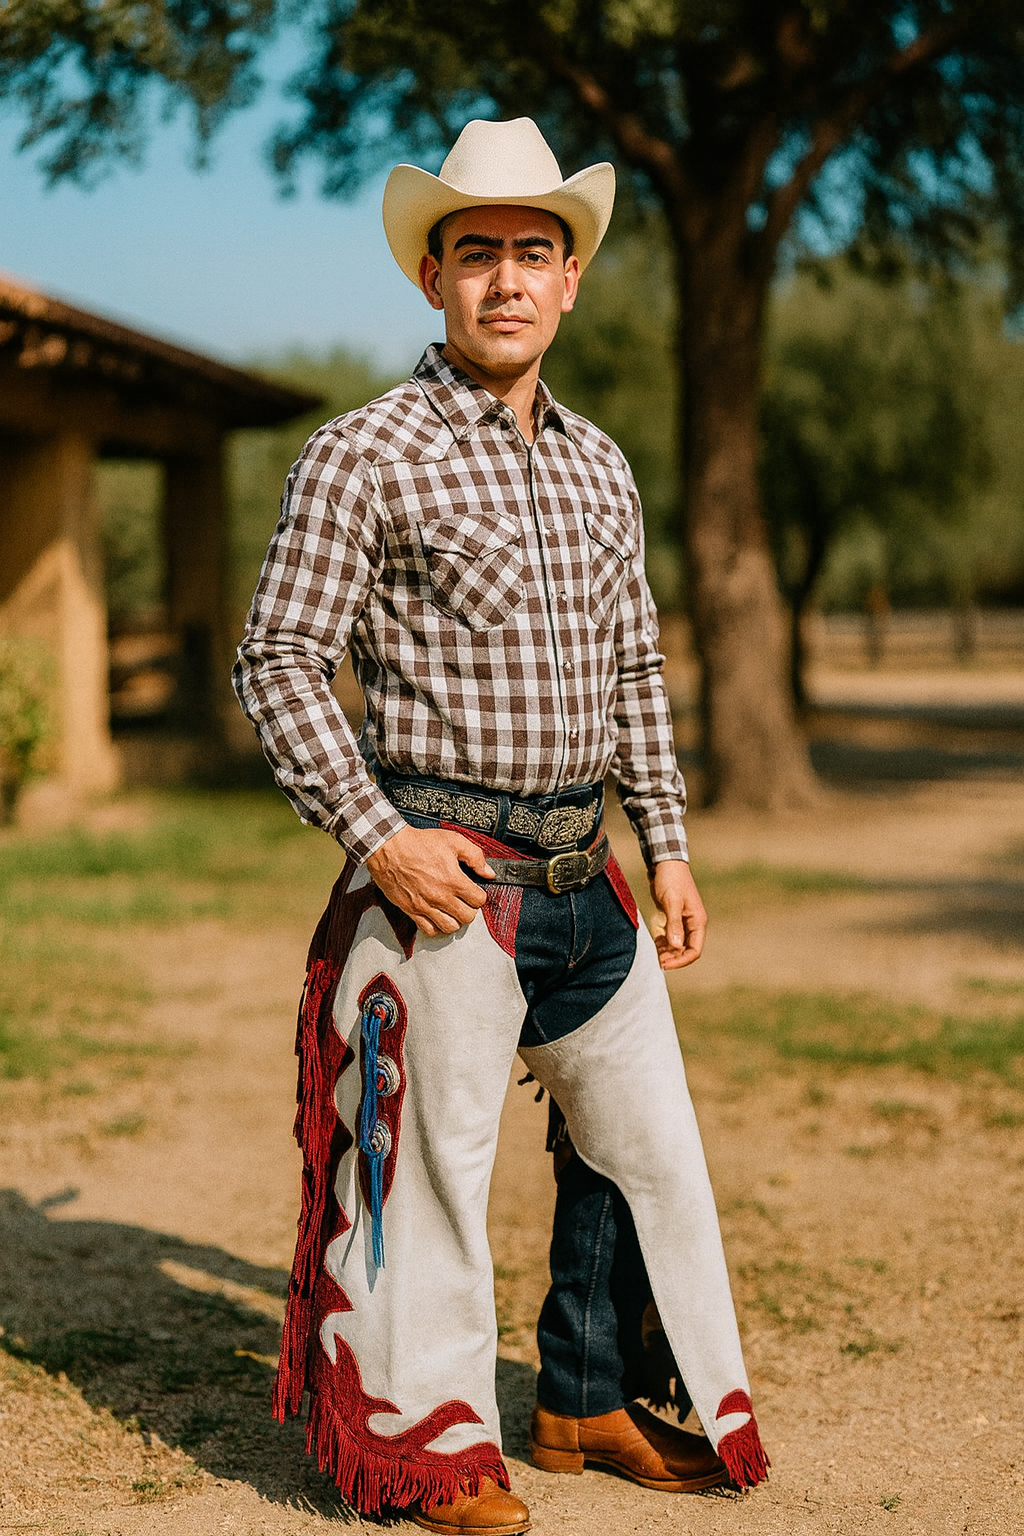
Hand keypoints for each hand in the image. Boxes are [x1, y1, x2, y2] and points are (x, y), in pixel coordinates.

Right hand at [365, 825, 494, 936]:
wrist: (389, 847)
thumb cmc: (418, 843)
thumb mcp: (452, 840)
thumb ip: (475, 856)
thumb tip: (488, 872)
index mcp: (453, 880)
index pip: (478, 900)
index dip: (479, 895)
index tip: (474, 891)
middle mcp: (441, 896)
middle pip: (467, 917)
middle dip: (470, 909)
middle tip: (465, 901)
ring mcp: (425, 905)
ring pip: (450, 927)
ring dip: (455, 920)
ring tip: (452, 910)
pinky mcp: (411, 910)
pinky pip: (428, 930)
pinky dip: (436, 927)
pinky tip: (437, 917)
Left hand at [649, 859, 706, 969]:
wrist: (666, 863)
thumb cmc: (671, 880)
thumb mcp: (671, 902)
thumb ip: (674, 924)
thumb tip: (676, 945)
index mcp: (697, 921)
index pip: (694, 950)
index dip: (681, 960)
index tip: (665, 964)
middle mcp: (693, 923)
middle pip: (686, 950)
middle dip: (673, 957)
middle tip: (657, 961)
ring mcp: (684, 921)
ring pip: (678, 945)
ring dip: (668, 951)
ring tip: (655, 954)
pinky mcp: (675, 917)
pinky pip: (672, 936)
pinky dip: (664, 942)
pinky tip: (655, 942)